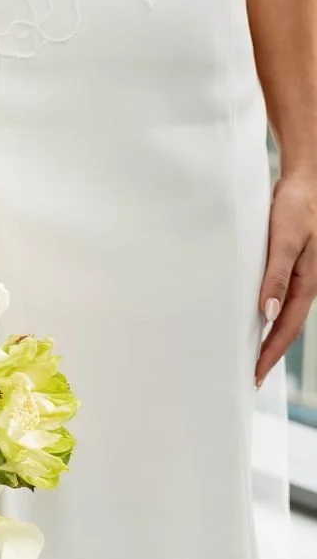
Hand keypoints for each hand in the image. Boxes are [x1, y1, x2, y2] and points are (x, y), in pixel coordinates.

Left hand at [256, 171, 316, 386]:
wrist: (305, 180)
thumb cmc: (297, 207)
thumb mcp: (285, 241)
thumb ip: (277, 276)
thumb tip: (267, 314)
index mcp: (307, 283)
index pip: (287, 329)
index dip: (270, 354)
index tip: (255, 375)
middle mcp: (304, 284)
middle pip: (286, 328)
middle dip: (269, 354)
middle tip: (250, 378)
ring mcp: (298, 277)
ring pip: (282, 316)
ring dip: (267, 338)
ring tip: (249, 357)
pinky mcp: (288, 267)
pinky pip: (278, 299)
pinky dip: (265, 316)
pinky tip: (253, 322)